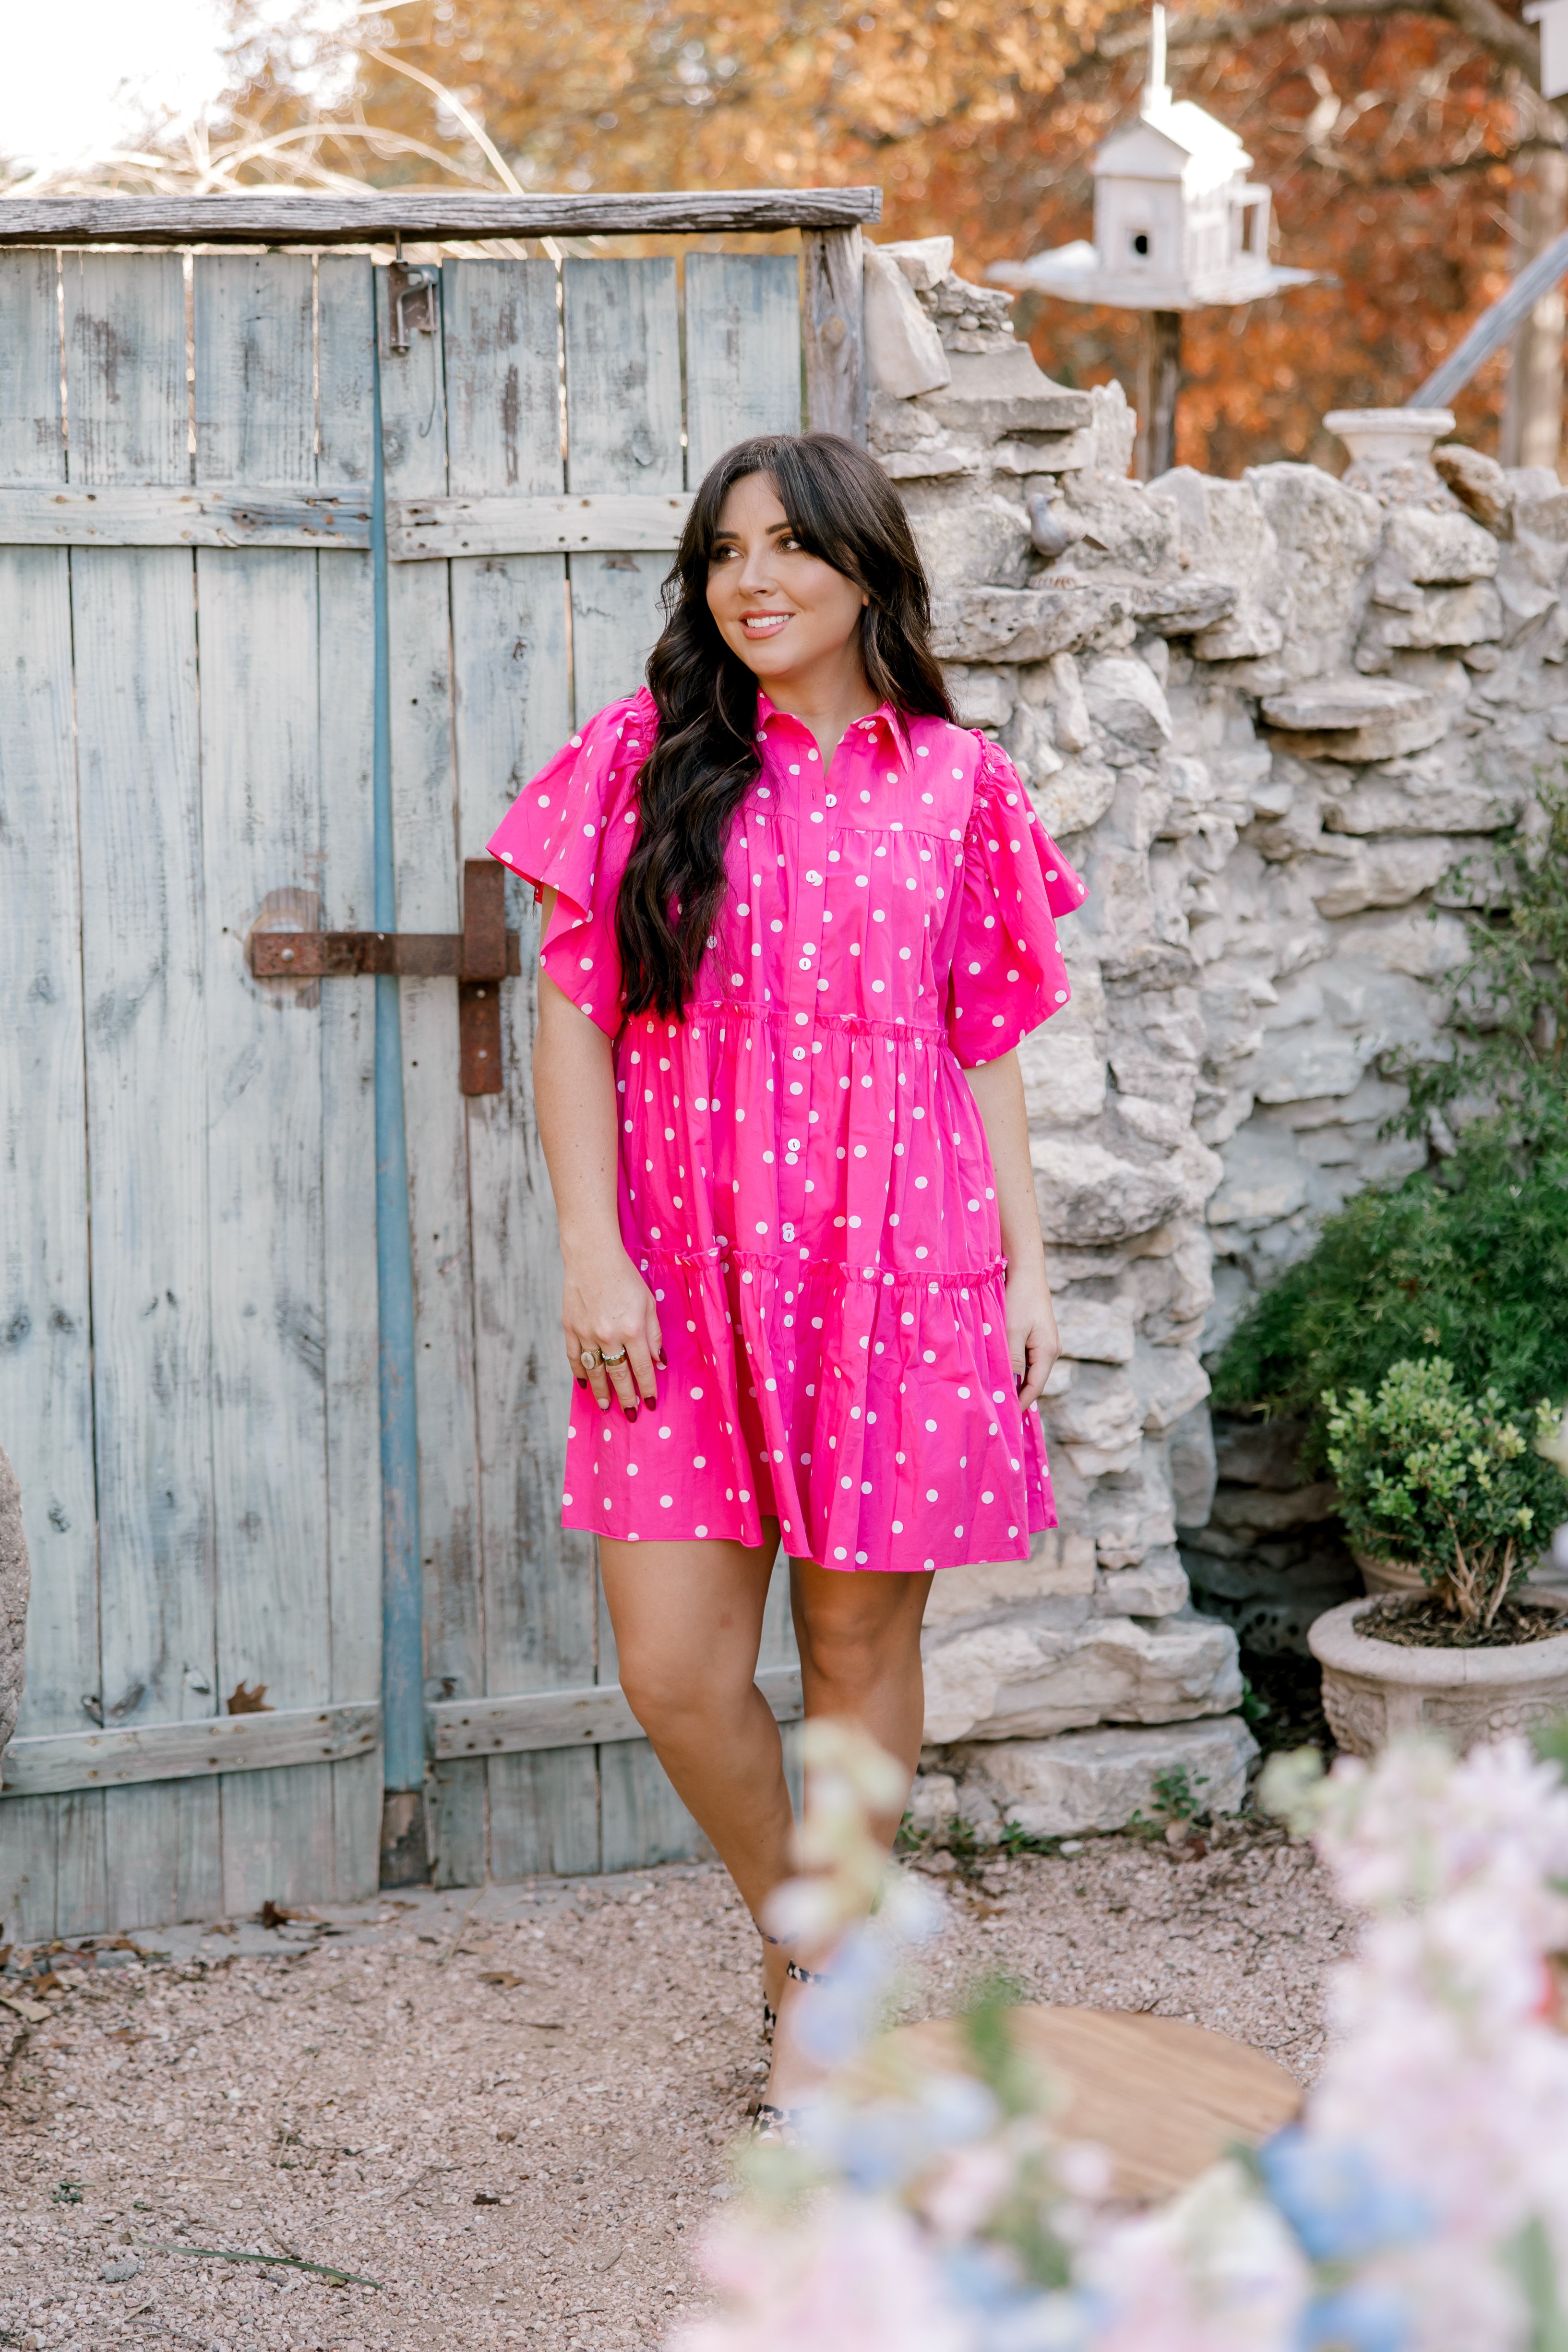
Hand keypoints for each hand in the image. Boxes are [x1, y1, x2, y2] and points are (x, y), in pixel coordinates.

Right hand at [562, 1247, 664, 1419]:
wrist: (592, 1257)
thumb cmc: (625, 1278)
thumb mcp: (649, 1303)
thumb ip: (654, 1335)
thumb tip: (658, 1362)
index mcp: (633, 1329)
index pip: (642, 1368)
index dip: (648, 1388)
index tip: (651, 1403)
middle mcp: (609, 1335)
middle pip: (619, 1375)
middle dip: (626, 1398)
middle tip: (630, 1414)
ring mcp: (587, 1333)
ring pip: (595, 1371)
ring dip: (601, 1392)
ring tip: (606, 1406)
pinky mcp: (570, 1328)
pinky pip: (574, 1358)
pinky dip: (579, 1372)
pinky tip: (584, 1384)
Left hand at [1005, 1266, 1059, 1412]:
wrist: (1026, 1269)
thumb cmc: (1019, 1298)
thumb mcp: (1012, 1331)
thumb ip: (1012, 1360)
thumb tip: (1011, 1388)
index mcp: (1048, 1352)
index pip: (1035, 1388)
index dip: (1020, 1403)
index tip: (1003, 1417)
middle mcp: (1051, 1349)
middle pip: (1032, 1380)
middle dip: (1015, 1393)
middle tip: (994, 1408)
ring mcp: (1045, 1342)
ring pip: (1027, 1369)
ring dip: (1012, 1378)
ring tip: (992, 1390)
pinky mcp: (1036, 1334)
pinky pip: (1025, 1356)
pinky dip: (1012, 1364)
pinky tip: (998, 1366)